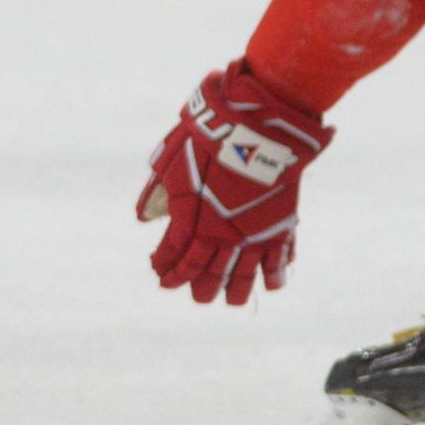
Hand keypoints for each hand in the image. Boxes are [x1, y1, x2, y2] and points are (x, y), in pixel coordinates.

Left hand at [137, 64, 332, 304]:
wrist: (254, 124)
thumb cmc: (206, 138)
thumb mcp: (170, 162)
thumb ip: (156, 193)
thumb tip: (143, 217)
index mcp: (190, 223)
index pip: (174, 258)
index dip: (167, 270)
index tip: (162, 275)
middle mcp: (220, 236)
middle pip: (208, 275)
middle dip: (200, 288)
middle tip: (198, 295)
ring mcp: (252, 234)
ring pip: (242, 275)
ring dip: (234, 291)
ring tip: (230, 300)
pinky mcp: (281, 225)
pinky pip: (278, 260)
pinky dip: (275, 275)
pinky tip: (271, 285)